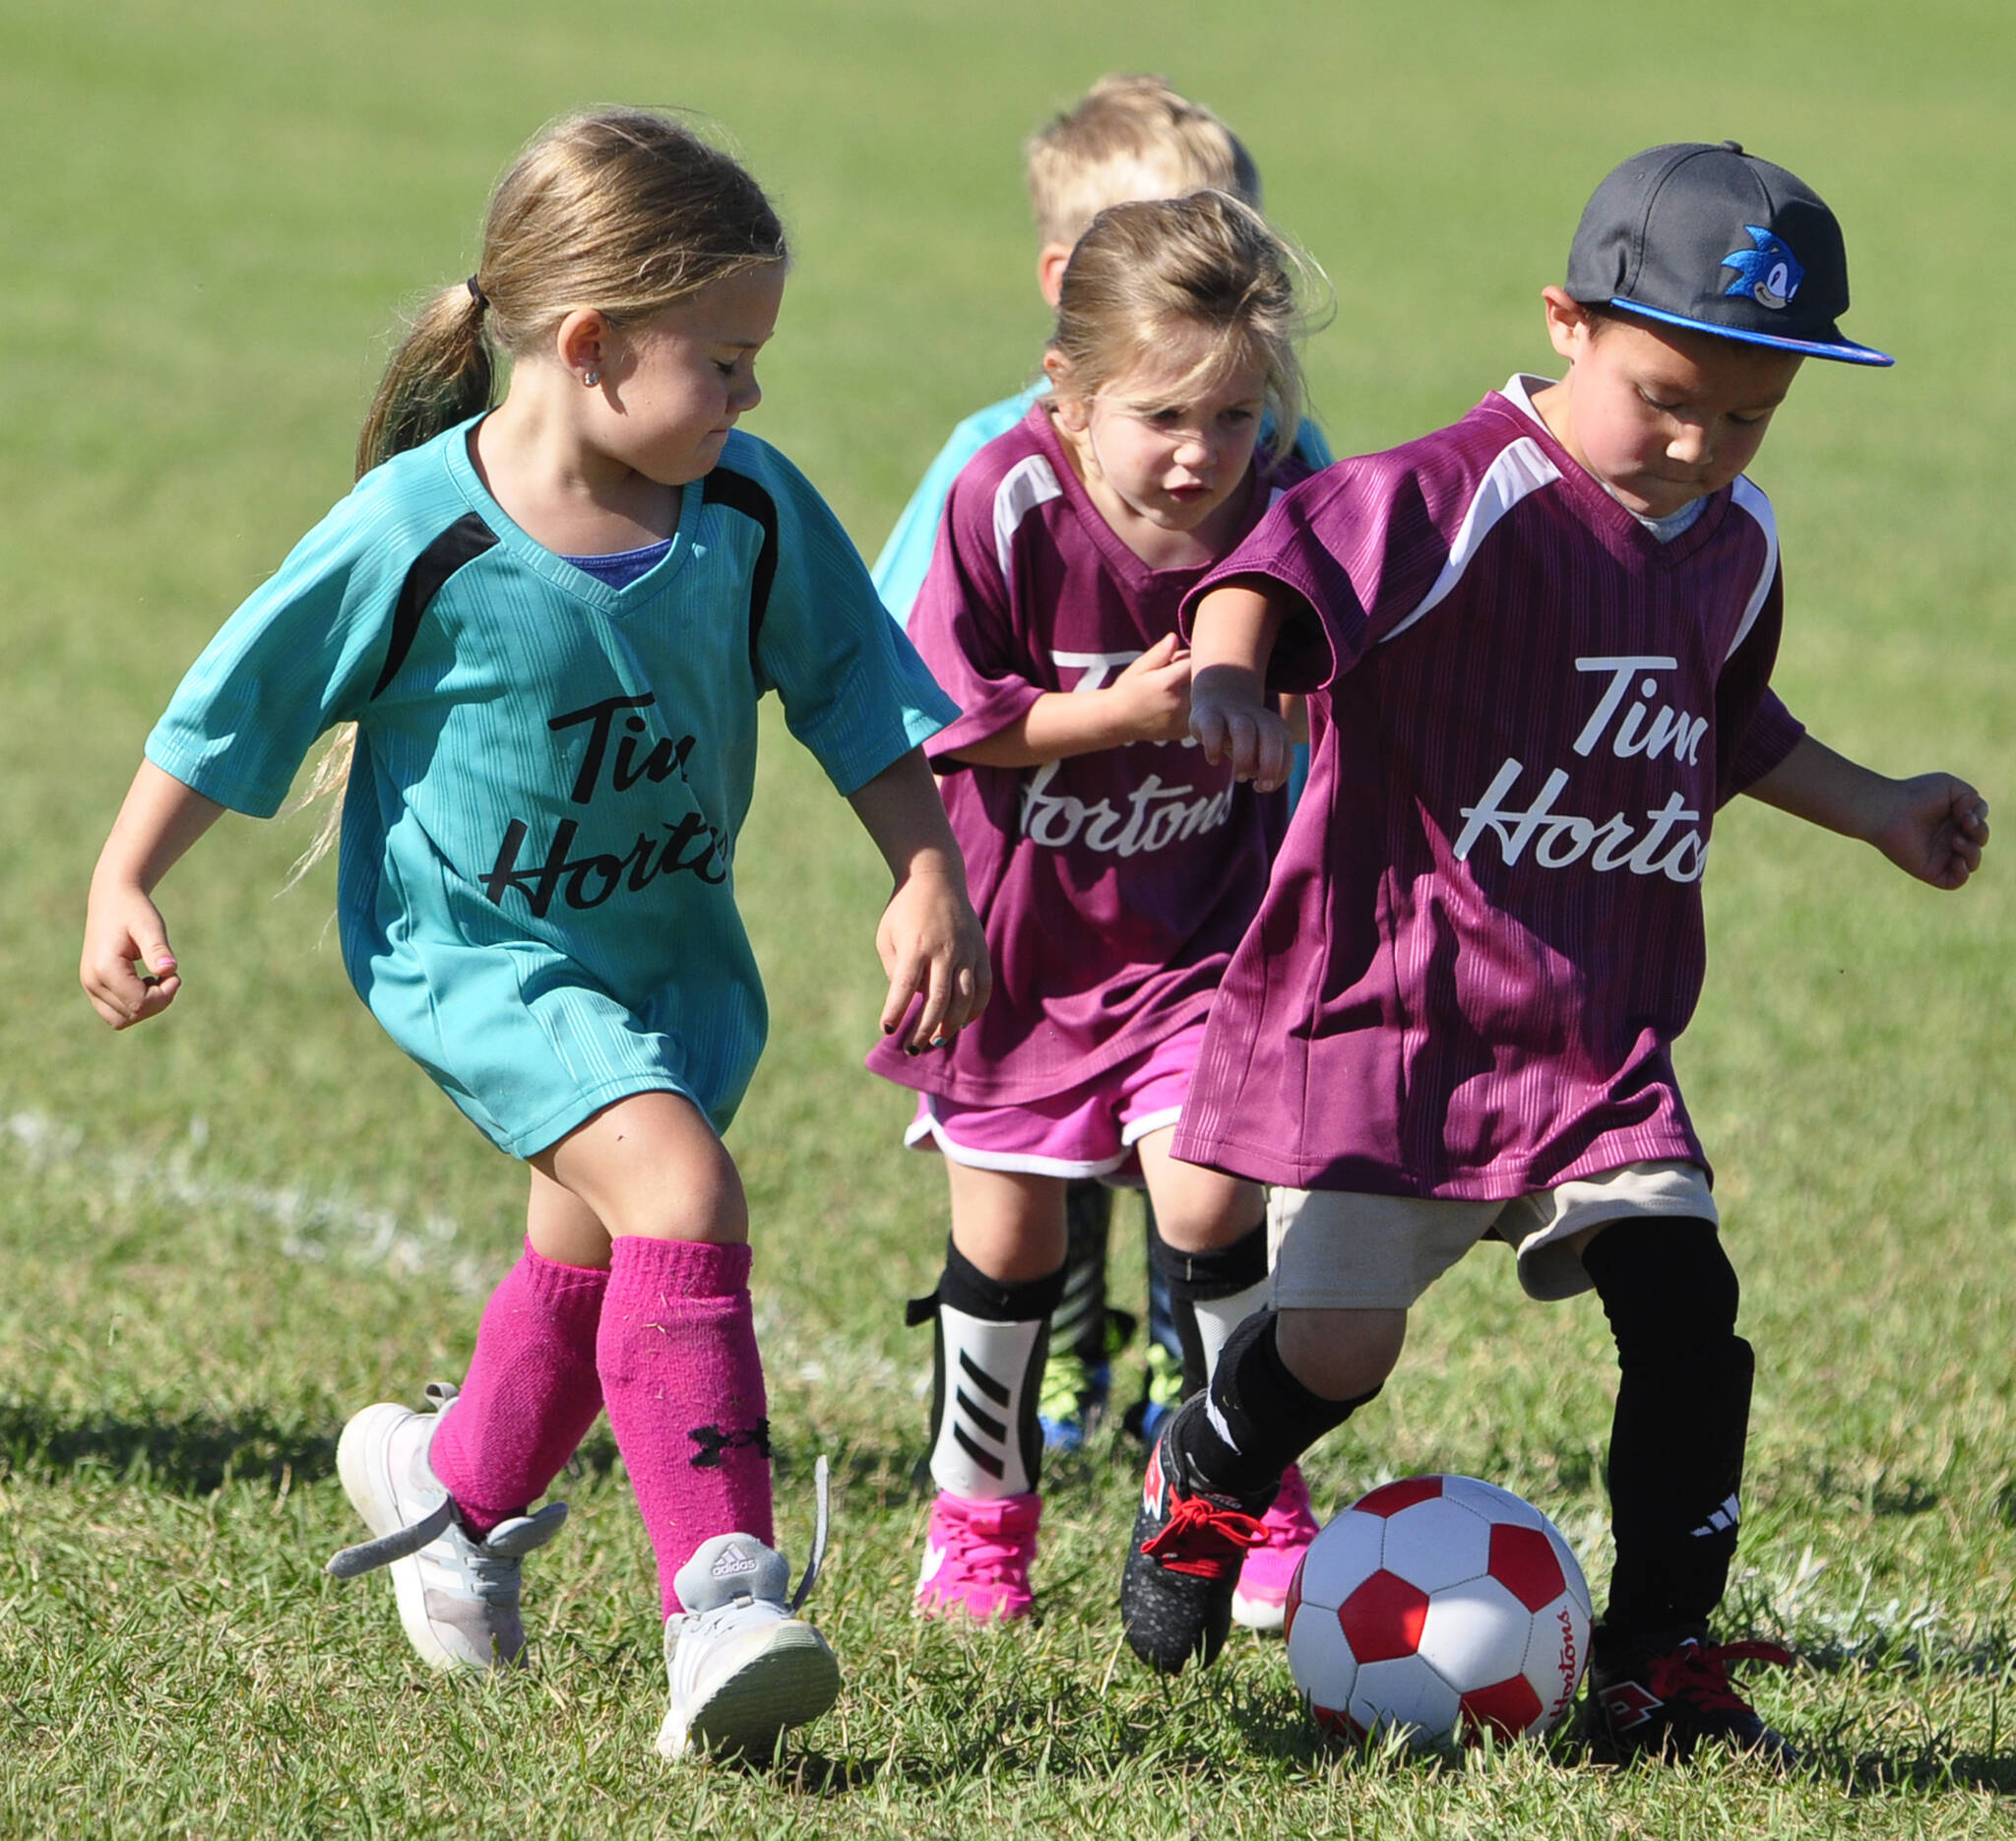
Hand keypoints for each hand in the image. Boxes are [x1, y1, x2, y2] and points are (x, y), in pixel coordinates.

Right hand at [80, 882, 181, 1027]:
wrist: (112, 901)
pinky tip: (145, 982)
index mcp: (104, 968)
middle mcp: (92, 982)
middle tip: (168, 976)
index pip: (139, 1004)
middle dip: (157, 1002)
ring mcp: (90, 987)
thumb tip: (170, 970)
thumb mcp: (150, 926)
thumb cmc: (134, 911)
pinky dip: (135, 1005)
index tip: (175, 975)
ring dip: (146, 1006)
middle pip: (132, 1015)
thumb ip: (158, 948)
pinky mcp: (94, 988)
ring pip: (121, 1020)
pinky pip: (116, 1013)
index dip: (164, 995)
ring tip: (155, 980)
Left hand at [877, 866, 991, 1052]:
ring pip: (965, 998)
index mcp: (915, 945)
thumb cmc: (904, 910)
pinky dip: (975, 1009)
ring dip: (952, 1024)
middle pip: (938, 999)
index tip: (888, 1029)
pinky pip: (983, 987)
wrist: (936, 876)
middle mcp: (944, 950)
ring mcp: (966, 951)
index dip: (895, 1009)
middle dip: (925, 1028)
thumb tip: (912, 1001)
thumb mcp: (887, 936)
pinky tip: (962, 1022)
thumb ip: (896, 969)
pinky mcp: (981, 951)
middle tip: (914, 1048)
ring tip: (937, 1039)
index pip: (903, 984)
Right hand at [1107, 633, 1193, 743]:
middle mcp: (1178, 703)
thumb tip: (1174, 637)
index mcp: (1167, 683)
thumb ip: (1159, 653)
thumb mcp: (1139, 668)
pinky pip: (1198, 713)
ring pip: (1202, 698)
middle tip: (1175, 676)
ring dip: (1195, 691)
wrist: (1118, 722)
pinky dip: (1193, 707)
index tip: (1177, 660)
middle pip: (1201, 680)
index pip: (1193, 662)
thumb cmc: (1128, 690)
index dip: (1188, 658)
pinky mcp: (1185, 731)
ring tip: (1174, 692)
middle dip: (1192, 674)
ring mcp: (1182, 720)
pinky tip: (1175, 705)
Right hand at [1189, 663, 1292, 790]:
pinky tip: (1214, 761)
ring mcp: (1233, 714)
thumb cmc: (1242, 735)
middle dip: (1270, 765)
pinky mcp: (1208, 714)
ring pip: (1244, 731)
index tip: (1262, 787)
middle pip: (1271, 737)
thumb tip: (1256, 774)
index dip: (1279, 774)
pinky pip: (1213, 728)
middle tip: (1259, 787)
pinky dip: (1214, 747)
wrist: (1219, 695)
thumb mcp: (1257, 749)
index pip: (1286, 752)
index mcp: (1275, 728)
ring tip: (1239, 778)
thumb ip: (1263, 765)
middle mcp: (1258, 718)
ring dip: (1244, 757)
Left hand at [1871, 774, 1988, 889]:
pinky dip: (1963, 873)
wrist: (1889, 810)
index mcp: (1953, 819)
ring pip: (1972, 863)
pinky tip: (1957, 860)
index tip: (1963, 810)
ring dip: (1972, 852)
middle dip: (1980, 832)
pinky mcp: (1930, 870)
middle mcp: (1947, 837)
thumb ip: (1973, 799)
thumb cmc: (1917, 794)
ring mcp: (1939, 855)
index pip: (1979, 824)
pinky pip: (1955, 881)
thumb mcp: (1953, 787)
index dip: (1979, 818)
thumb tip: (1973, 819)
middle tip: (1965, 822)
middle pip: (1979, 842)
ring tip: (1955, 839)